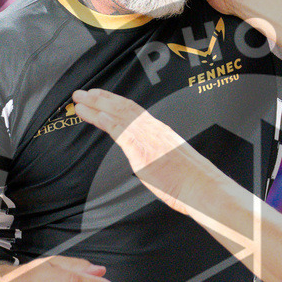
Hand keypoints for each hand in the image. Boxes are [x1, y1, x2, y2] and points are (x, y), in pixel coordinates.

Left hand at [71, 89, 211, 216]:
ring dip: (96, 105)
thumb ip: (157, 159)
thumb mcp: (174, 164)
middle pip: (123, 107)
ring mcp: (148, 137)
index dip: (114, 102)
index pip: (134, 111)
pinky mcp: (142, 148)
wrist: (201, 187)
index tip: (100, 96)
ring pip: (118, 114)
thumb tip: (151, 163)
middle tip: (81, 93)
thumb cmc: (191, 182)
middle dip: (100, 98)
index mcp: (161, 132)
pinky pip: (119, 129)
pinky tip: (92, 114)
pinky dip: (104, 119)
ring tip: (79, 100)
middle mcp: (153, 129)